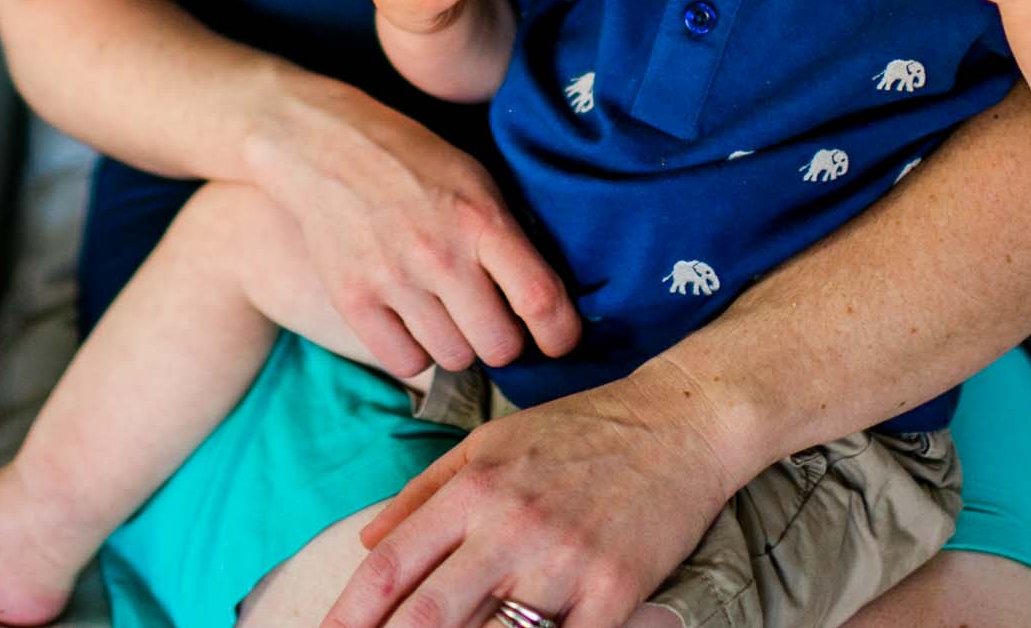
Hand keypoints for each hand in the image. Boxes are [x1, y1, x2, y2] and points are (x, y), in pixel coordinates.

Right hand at [254, 77, 580, 378]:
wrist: (326, 145)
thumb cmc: (414, 161)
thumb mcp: (477, 180)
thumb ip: (509, 237)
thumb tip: (548, 298)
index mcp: (481, 220)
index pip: (539, 299)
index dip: (560, 333)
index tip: (559, 339)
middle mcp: (440, 255)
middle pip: (499, 346)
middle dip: (505, 339)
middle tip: (493, 319)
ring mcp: (393, 280)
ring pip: (454, 359)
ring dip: (460, 345)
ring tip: (449, 314)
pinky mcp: (353, 299)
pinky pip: (403, 361)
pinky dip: (415, 351)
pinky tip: (414, 323)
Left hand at [324, 363, 736, 627]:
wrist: (679, 423)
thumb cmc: (581, 431)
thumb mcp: (491, 443)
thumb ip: (424, 492)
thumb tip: (365, 544)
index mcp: (475, 489)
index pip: (392, 565)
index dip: (351, 613)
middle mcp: (511, 527)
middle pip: (427, 614)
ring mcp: (564, 564)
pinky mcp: (614, 594)